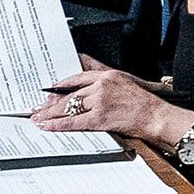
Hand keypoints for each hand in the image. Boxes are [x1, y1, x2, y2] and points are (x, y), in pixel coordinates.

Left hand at [31, 64, 182, 145]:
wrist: (157, 115)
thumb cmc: (145, 101)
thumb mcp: (126, 80)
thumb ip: (105, 73)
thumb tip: (86, 67)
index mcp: (108, 75)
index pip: (76, 78)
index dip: (59, 86)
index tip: (49, 92)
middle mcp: (101, 86)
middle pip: (69, 94)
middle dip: (50, 103)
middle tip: (37, 108)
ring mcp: (100, 101)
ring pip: (68, 107)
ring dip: (49, 114)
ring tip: (37, 119)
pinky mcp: (100, 117)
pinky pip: (73, 122)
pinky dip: (58, 125)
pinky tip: (48, 126)